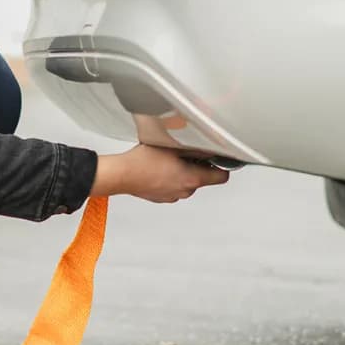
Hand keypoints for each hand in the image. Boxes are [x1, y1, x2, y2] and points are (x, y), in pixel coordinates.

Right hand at [91, 145, 229, 202]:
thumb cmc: (143, 161)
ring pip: (186, 183)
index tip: (218, 159)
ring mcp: (172, 196)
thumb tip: (208, 147)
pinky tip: (158, 168)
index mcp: (192, 179)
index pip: (221, 177)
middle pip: (202, 178)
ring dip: (182, 172)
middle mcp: (185, 191)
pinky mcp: (161, 198)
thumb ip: (195, 148)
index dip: (222, 166)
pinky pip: (172, 187)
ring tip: (168, 159)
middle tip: (185, 153)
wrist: (122, 175)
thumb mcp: (173, 146)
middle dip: (198, 166)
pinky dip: (169, 178)